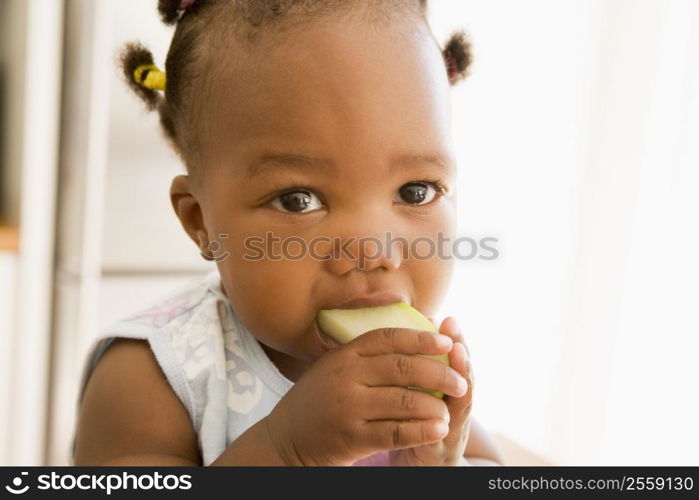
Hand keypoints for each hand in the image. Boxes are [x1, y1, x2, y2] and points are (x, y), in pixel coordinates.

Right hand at [264, 327, 468, 464]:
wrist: (286, 439)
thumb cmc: (319, 399)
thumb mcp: (334, 367)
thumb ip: (366, 353)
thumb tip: (416, 335)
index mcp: (344, 355)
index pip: (388, 338)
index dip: (420, 338)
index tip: (446, 341)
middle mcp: (345, 377)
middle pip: (402, 368)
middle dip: (438, 373)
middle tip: (460, 381)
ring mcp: (348, 407)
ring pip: (403, 401)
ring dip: (434, 405)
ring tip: (452, 408)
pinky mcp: (352, 437)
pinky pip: (396, 432)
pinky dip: (421, 430)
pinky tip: (438, 428)